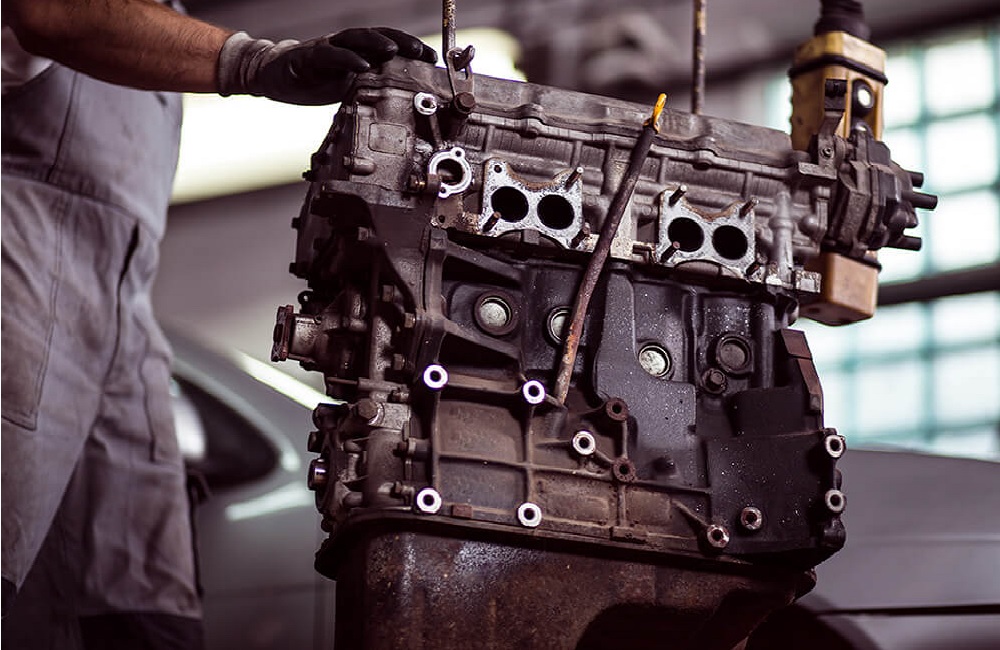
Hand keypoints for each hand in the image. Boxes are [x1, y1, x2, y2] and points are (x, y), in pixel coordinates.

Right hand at [218, 27, 436, 104]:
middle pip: (378, 36)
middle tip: (422, 52)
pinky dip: (348, 59)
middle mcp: (346, 45)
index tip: (432, 59)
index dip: (412, 49)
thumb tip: (402, 101)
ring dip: (377, 43)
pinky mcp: (309, 58)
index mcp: (358, 51)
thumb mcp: (350, 86)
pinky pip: (330, 56)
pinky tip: (362, 66)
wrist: (276, 77)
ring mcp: (328, 49)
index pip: (390, 44)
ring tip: (395, 50)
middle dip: (403, 42)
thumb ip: (371, 87)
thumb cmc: (316, 81)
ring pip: (356, 38)